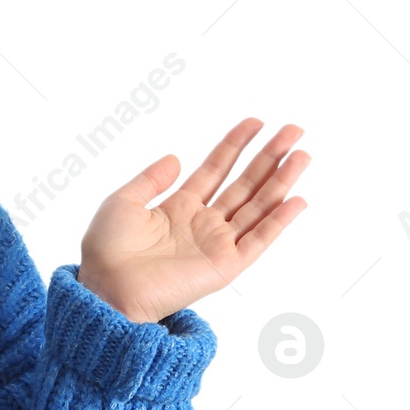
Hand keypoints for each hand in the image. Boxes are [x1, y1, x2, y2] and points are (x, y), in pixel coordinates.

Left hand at [77, 118, 309, 323]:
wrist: (106, 287)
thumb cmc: (106, 250)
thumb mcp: (122, 202)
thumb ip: (150, 179)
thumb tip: (176, 157)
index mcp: (179, 207)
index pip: (215, 169)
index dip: (235, 145)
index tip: (255, 122)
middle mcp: (203, 223)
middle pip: (245, 183)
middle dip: (269, 157)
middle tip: (294, 131)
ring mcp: (217, 243)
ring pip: (258, 206)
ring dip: (282, 181)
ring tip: (302, 155)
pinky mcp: (225, 265)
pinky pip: (258, 240)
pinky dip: (278, 221)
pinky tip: (297, 199)